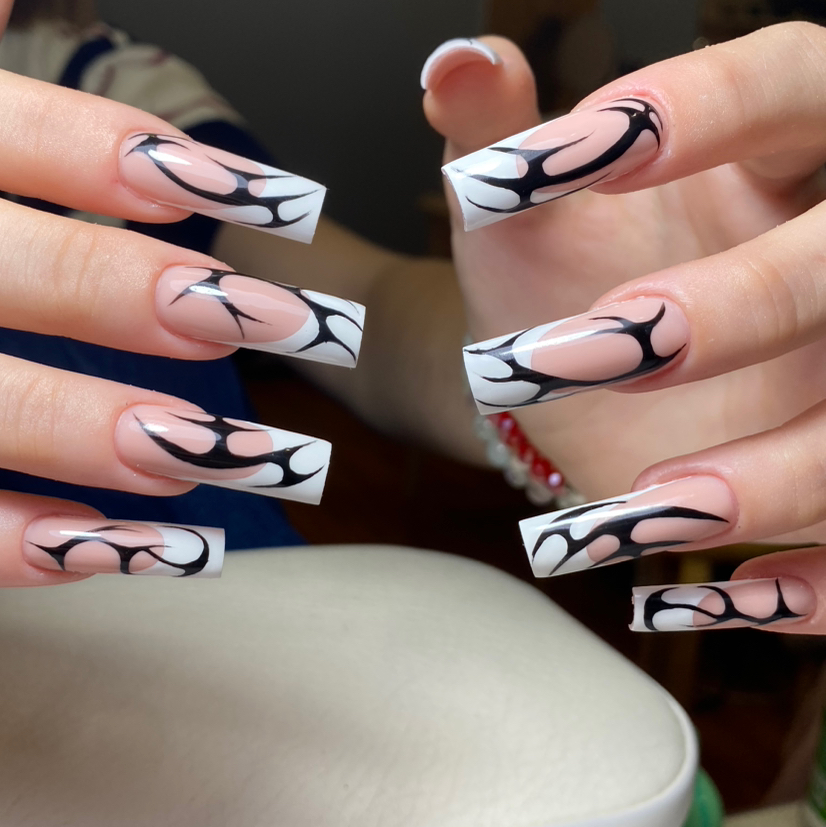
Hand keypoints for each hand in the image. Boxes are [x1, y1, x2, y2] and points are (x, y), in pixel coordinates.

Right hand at [0, 1, 365, 584]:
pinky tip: (143, 546)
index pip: (17, 131)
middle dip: (159, 299)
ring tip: (248, 458)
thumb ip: (7, 118)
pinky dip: (31, 539)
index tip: (285, 199)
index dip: (138, 161)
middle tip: (306, 326)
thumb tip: (19, 3)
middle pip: (25, 272)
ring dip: (118, 436)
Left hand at [423, 25, 825, 632]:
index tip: (581, 151)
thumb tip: (456, 62)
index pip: (785, 86)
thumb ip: (496, 137)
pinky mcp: (825, 464)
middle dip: (735, 311)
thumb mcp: (521, 213)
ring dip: (766, 480)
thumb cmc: (553, 277)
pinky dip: (803, 583)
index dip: (703, 110)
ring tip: (637, 512)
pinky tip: (707, 600)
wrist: (576, 377)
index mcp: (774, 151)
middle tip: (592, 350)